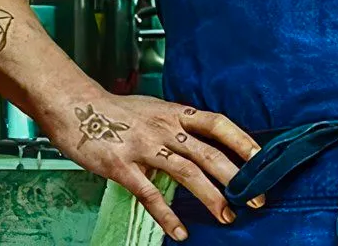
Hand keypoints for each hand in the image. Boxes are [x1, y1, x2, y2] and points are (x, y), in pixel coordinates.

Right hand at [38, 89, 263, 239]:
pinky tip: (180, 232)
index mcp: (174, 113)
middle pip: (209, 153)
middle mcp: (164, 128)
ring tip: (227, 217)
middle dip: (237, 179)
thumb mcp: (153, 109)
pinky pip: (150, 194)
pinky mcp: (123, 166)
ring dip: (211, 197)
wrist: (74, 105)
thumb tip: (203, 143)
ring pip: (186, 173)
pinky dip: (167, 215)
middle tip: (256, 199)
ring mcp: (144, 147)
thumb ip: (177, 126)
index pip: (218, 124)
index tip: (263, 160)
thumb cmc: (114, 110)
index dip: (243, 141)